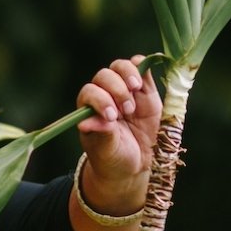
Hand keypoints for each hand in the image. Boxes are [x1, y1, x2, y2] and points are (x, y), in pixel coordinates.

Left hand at [75, 55, 161, 206]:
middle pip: (105, 76)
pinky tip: (143, 78)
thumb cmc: (114, 157)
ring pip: (121, 67)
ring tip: (135, 90)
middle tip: (127, 110)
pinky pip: (142, 69)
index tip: (112, 117)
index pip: (90, 92)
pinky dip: (143, 66)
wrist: (137, 164)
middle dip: (117, 89)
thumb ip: (101, 133)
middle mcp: (106, 95)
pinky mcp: (146, 91)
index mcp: (90, 108)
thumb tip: (84, 123)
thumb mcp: (107, 149)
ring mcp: (126, 91)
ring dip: (128, 74)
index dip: (100, 99)